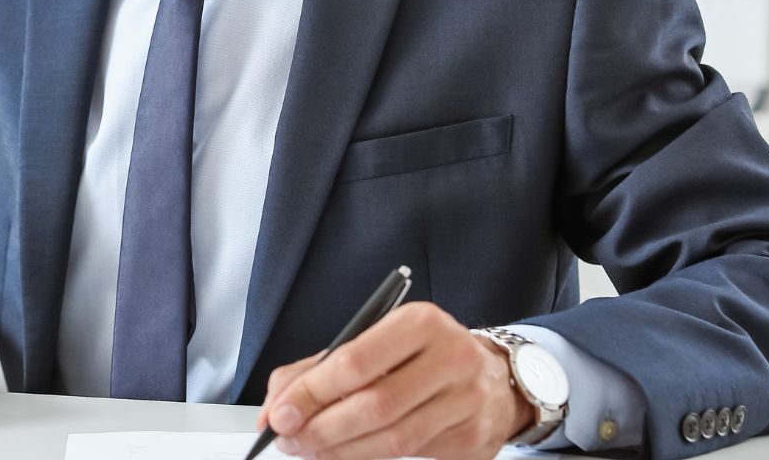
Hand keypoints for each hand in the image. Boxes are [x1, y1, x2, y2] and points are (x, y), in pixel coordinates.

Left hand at [256, 302, 535, 459]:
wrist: (491, 376)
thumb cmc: (421, 355)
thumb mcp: (376, 341)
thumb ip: (321, 368)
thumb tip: (277, 405)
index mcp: (420, 322)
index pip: (355, 361)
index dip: (311, 393)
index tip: (279, 414)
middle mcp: (451, 358)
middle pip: (374, 406)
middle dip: (321, 429)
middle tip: (289, 439)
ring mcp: (467, 401)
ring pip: (393, 440)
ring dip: (341, 451)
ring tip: (311, 449)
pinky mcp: (473, 438)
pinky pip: (411, 455)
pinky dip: (369, 457)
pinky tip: (347, 452)